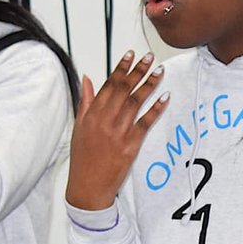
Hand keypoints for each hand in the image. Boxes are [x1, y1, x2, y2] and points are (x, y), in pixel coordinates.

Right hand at [65, 52, 168, 209]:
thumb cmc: (83, 159)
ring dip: (149, 85)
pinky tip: (164, 97)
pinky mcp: (130, 145)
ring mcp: (118, 133)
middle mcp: (104, 121)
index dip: (121, 68)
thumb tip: (88, 79)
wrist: (88, 187)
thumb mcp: (78, 127)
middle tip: (149, 57)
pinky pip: (145, 123)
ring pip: (135, 102)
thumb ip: (85, 102)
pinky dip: (156, 109)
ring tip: (159, 71)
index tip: (130, 55)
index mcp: (91, 115)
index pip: (108, 85)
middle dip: (137, 71)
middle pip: (123, 90)